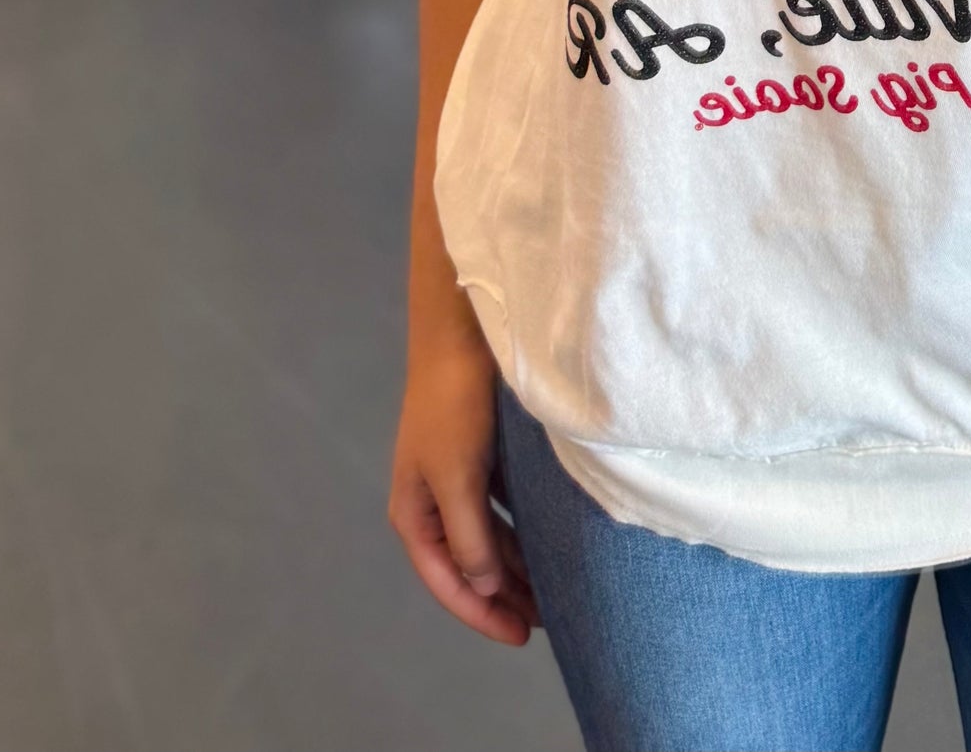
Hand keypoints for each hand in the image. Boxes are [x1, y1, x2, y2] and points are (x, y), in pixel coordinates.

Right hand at [388, 323, 538, 646]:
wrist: (463, 333)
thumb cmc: (454, 405)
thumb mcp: (458, 476)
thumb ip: (469, 536)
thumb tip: (485, 587)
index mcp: (414, 514)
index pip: (448, 582)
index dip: (482, 614)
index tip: (522, 636)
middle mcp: (433, 503)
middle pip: (469, 567)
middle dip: (503, 598)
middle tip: (548, 624)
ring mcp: (457, 481)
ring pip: (489, 541)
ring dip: (517, 570)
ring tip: (555, 596)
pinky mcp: (482, 459)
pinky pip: (503, 513)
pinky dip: (523, 534)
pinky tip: (551, 546)